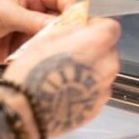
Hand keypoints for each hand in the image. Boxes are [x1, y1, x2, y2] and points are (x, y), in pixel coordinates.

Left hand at [0, 0, 76, 63]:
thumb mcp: (6, 13)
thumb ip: (35, 21)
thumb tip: (62, 26)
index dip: (71, 8)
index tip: (77, 21)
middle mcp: (33, 12)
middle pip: (59, 19)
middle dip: (65, 29)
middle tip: (70, 39)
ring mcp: (27, 31)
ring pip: (51, 37)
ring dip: (52, 44)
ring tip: (53, 50)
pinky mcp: (21, 50)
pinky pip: (38, 53)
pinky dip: (40, 56)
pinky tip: (40, 58)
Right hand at [3, 17, 120, 138]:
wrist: (28, 112)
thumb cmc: (33, 73)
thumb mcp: (47, 39)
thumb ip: (72, 31)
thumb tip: (81, 29)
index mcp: (98, 42)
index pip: (111, 27)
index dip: (97, 28)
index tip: (84, 31)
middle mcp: (109, 64)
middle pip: (109, 50)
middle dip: (94, 50)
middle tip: (70, 56)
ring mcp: (106, 86)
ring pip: (104, 71)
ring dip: (91, 69)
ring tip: (65, 76)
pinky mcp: (99, 105)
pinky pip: (97, 90)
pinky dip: (87, 88)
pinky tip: (67, 92)